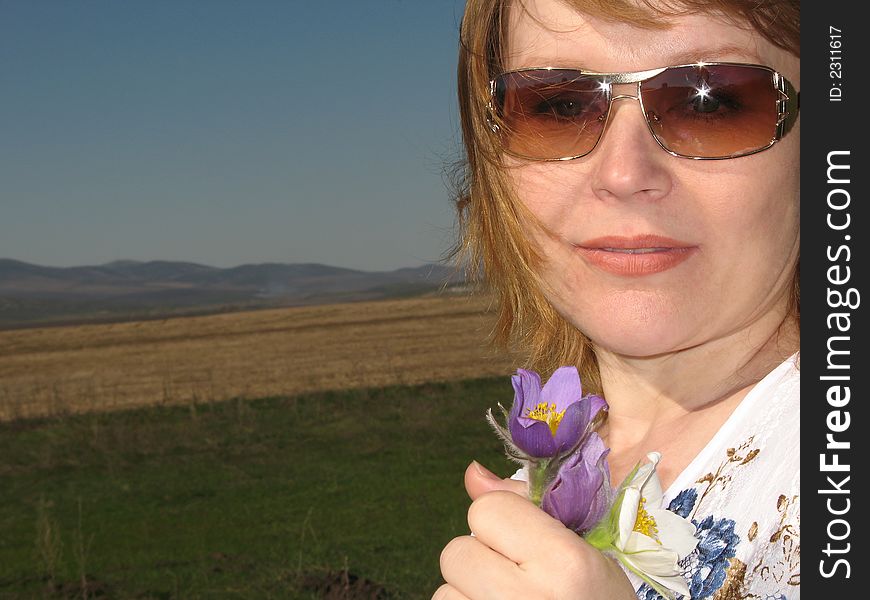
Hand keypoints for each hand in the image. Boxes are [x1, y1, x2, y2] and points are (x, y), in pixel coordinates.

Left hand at [433, 462, 636, 599]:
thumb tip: (470, 473)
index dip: (503, 522)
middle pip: (456, 551)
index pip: (485, 510)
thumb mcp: (585, 553)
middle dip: (482, 561)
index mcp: (562, 564)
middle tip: (518, 580)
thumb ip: (525, 509)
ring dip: (470, 594)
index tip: (528, 544)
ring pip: (445, 590)